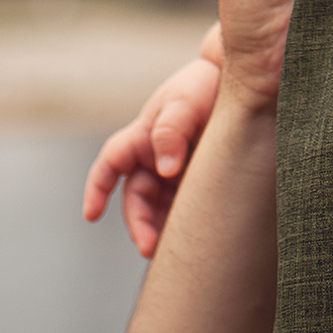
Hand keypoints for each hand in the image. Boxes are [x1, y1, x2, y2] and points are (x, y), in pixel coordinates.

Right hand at [81, 29, 221, 256]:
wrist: (241, 82)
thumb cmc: (204, 85)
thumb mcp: (185, 102)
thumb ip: (171, 131)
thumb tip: (166, 170)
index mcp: (142, 136)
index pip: (111, 163)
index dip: (97, 189)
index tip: (92, 215)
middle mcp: (153, 157)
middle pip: (136, 197)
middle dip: (138, 223)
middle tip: (150, 247)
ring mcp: (174, 171)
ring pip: (158, 207)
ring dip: (160, 229)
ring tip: (173, 250)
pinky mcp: (196, 179)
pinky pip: (183, 206)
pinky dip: (182, 223)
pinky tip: (194, 238)